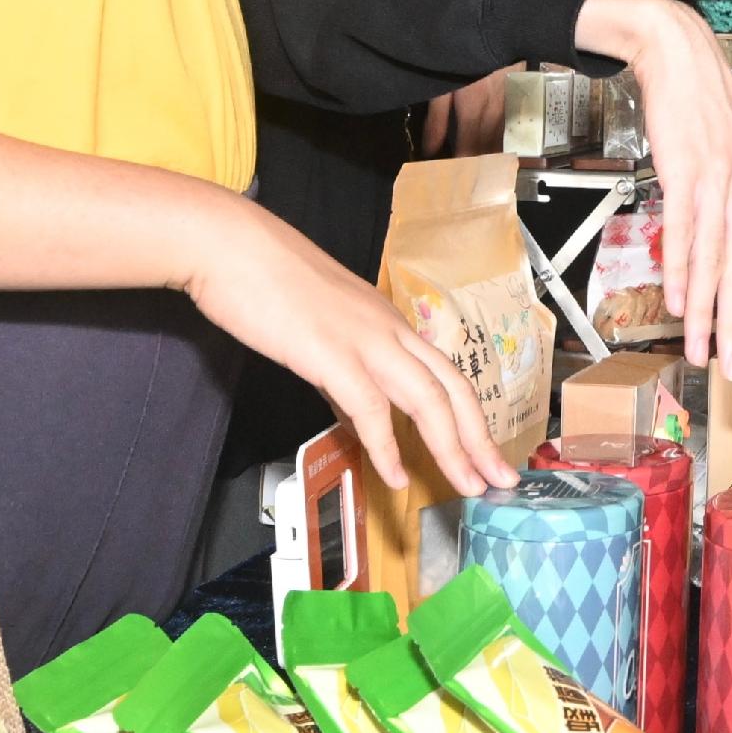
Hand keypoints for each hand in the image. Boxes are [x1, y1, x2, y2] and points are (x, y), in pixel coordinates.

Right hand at [181, 199, 511, 496]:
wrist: (230, 245)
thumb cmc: (266, 281)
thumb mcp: (322, 329)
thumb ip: (345, 371)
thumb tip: (358, 413)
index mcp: (388, 322)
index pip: (446, 375)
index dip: (472, 418)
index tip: (486, 455)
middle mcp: (388, 330)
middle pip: (453, 389)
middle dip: (481, 440)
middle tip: (501, 481)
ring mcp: (364, 340)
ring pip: (427, 398)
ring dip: (452, 448)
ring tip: (467, 486)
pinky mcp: (331, 353)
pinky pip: (371, 407)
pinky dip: (388, 447)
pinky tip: (396, 477)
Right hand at [584, 0, 731, 373]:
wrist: (680, 58)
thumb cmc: (702, 109)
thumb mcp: (730, 160)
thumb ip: (730, 206)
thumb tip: (723, 250)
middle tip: (725, 366)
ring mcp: (720, 182)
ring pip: (713, 261)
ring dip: (704, 311)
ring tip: (697, 345)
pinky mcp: (688, 172)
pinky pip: (684, 231)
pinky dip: (680, 269)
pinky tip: (678, 297)